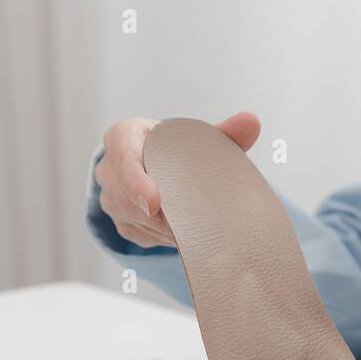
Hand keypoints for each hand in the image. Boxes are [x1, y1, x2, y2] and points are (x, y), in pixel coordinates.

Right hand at [96, 112, 261, 247]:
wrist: (154, 162)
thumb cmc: (175, 146)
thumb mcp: (194, 136)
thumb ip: (224, 131)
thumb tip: (252, 122)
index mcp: (122, 137)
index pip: (123, 158)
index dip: (137, 182)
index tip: (154, 203)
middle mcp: (108, 169)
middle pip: (130, 198)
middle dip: (162, 215)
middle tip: (195, 226)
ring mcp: (109, 198)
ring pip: (137, 221)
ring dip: (166, 229)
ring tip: (197, 229)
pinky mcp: (119, 222)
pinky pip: (141, 236)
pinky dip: (164, 237)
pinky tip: (184, 234)